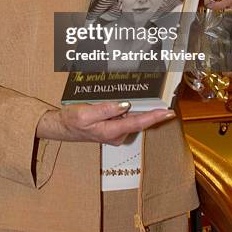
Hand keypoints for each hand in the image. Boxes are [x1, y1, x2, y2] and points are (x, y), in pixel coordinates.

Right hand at [37, 102, 174, 145]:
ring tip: (146, 97)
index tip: (168, 112)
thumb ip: (107, 109)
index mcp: (111, 131)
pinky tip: (131, 103)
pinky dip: (131, 111)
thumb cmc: (73, 120)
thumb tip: (126, 105)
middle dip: (151, 111)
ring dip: (140, 109)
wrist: (63, 127)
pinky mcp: (114, 128)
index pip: (138, 123)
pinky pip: (127, 118)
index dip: (154, 117)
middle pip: (139, 120)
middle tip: (163, 100)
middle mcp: (117, 134)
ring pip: (133, 118)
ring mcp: (116, 132)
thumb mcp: (86, 113)